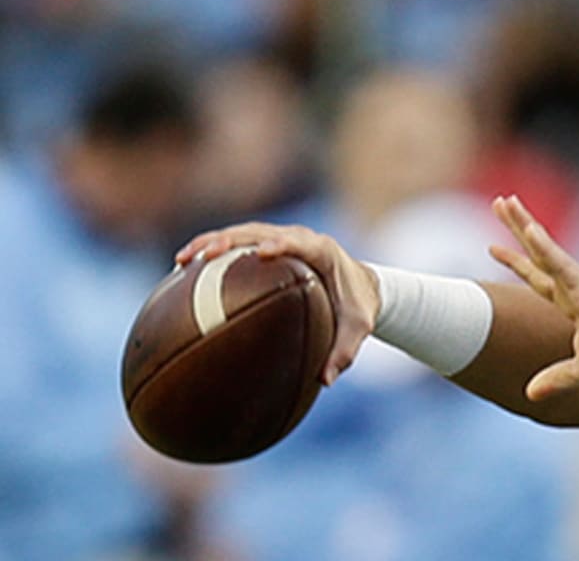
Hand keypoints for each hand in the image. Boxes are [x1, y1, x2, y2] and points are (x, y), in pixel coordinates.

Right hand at [175, 222, 379, 385]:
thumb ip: (345, 352)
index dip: (279, 244)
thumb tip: (325, 381)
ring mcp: (280, 239)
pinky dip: (211, 253)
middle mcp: (298, 239)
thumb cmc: (358, 307)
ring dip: (210, 242)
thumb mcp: (358, 328)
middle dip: (230, 240)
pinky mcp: (267, 246)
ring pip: (241, 234)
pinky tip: (183, 271)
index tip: (261, 253)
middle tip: (203, 255)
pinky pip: (237, 245)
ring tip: (181, 260)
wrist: (362, 287)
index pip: (298, 242)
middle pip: (259, 232)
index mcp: (322, 250)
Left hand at [490, 195, 578, 400]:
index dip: (517, 263)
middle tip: (500, 203)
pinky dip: (543, 246)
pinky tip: (528, 228)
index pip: (540, 278)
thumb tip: (531, 394)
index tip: (493, 247)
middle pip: (538, 253)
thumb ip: (556, 379)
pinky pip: (559, 263)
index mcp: (575, 303)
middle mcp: (576, 287)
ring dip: (524, 224)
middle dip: (517, 228)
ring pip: (544, 249)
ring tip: (505, 202)